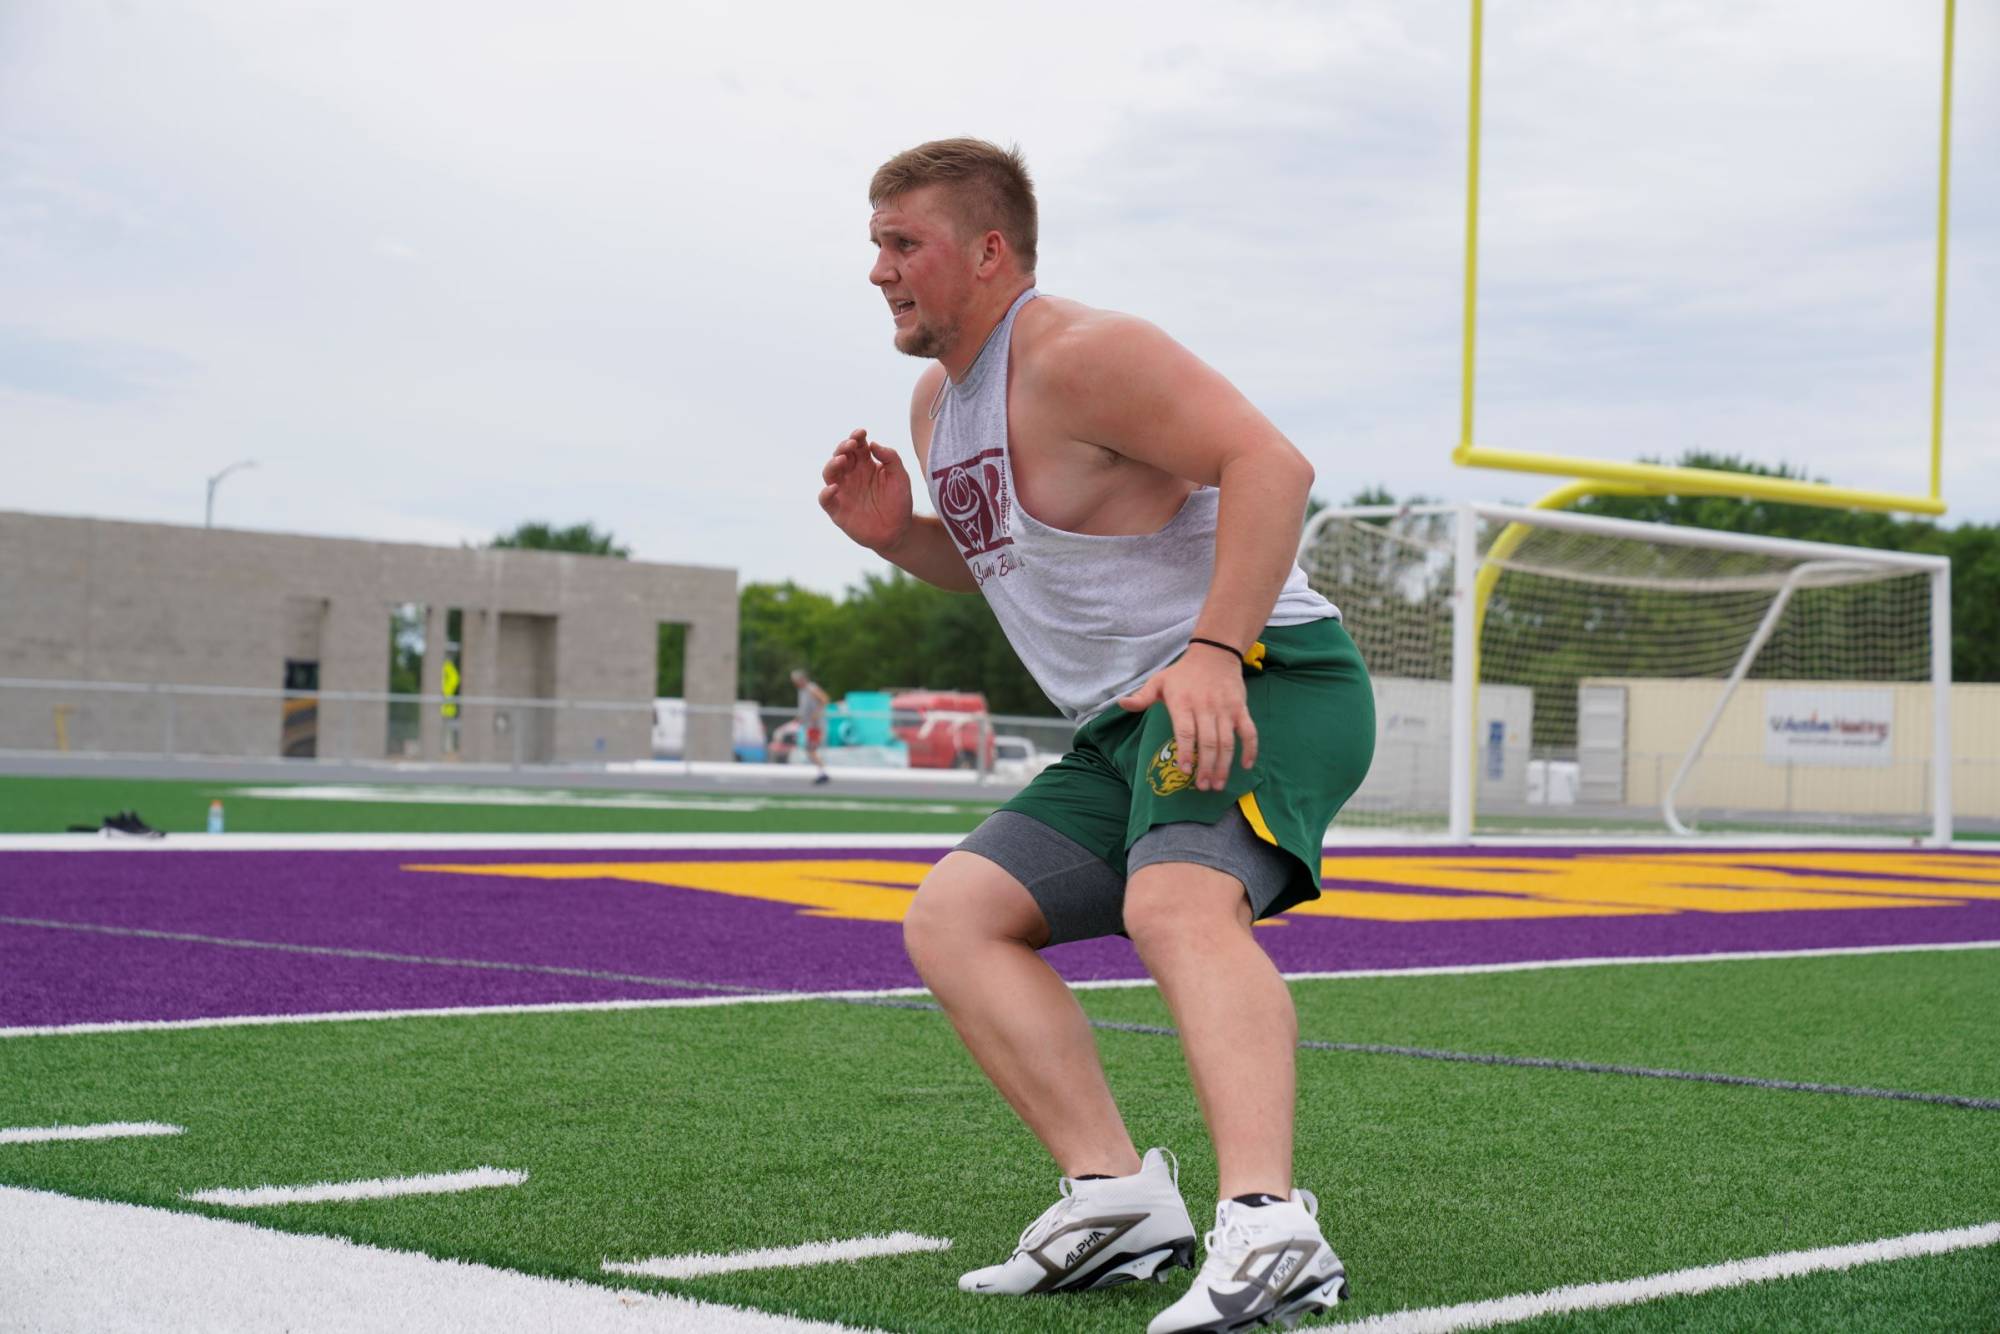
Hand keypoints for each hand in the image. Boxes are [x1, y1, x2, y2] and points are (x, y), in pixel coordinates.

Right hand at [818, 429, 913, 552]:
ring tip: (842, 460)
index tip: (862, 432)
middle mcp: (851, 475)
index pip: (856, 446)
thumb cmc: (899, 501)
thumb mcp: (900, 477)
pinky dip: (825, 493)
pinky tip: (834, 488)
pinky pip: (825, 500)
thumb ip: (891, 458)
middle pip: (840, 456)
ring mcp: (843, 492)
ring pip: (829, 474)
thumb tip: (873, 443)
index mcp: (865, 464)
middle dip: (843, 447)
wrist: (899, 530)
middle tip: (851, 444)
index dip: (856, 437)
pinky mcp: (837, 510)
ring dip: (832, 464)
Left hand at [1116, 644, 1257, 791]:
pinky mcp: (1241, 709)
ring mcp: (1225, 709)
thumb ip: (1142, 697)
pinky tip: (1246, 766)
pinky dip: (1250, 749)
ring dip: (1224, 765)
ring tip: (1218, 784)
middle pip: (1207, 741)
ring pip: (1227, 741)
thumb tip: (1121, 704)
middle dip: (1206, 767)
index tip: (1184, 771)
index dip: (1185, 752)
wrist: (1215, 653)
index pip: (1185, 731)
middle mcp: (1205, 707)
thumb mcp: (1159, 681)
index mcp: (1183, 702)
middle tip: (1202, 787)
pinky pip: (1249, 731)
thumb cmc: (1183, 673)